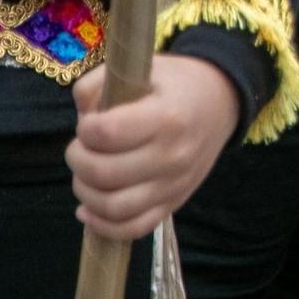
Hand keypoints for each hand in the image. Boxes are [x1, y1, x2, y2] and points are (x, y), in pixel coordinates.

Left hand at [66, 54, 240, 239]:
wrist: (220, 104)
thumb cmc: (176, 85)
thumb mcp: (143, 69)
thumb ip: (99, 83)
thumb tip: (81, 116)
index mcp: (166, 118)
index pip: (106, 133)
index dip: (85, 129)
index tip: (90, 122)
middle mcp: (173, 156)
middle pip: (104, 173)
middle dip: (78, 160)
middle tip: (82, 147)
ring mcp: (174, 185)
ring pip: (113, 207)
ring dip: (85, 192)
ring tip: (86, 174)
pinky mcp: (173, 203)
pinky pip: (133, 229)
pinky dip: (103, 225)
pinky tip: (88, 209)